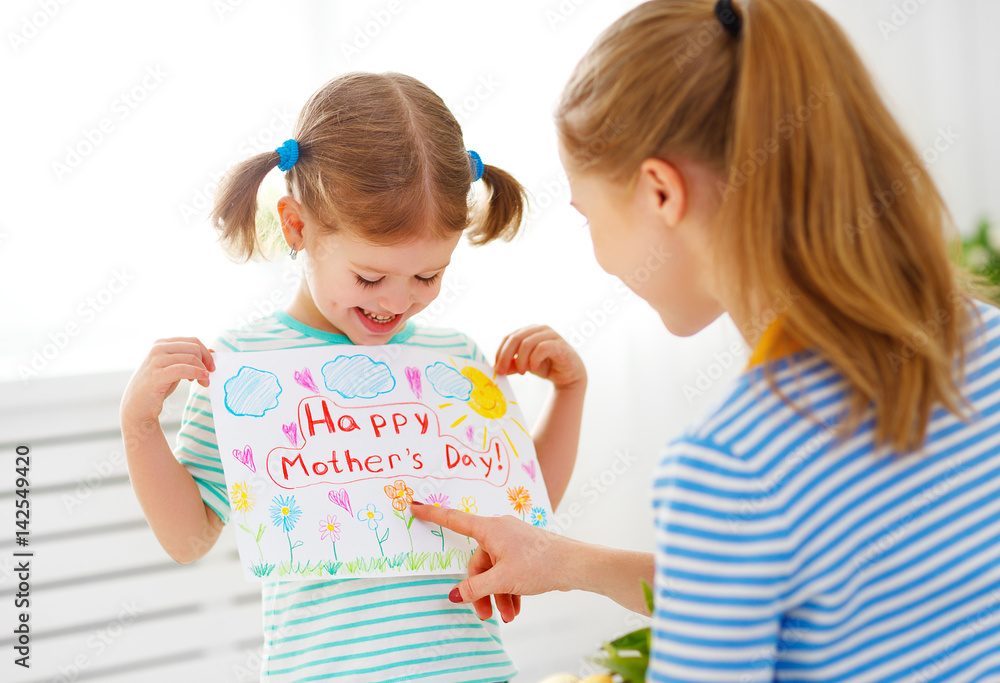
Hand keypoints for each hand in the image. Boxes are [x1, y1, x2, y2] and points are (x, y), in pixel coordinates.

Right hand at [121, 337, 215, 426]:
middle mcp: (157, 348)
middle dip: (206, 361)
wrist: (137, 407)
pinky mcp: (157, 374)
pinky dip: (197, 373)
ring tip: (205, 382)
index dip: (206, 353)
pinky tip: (202, 379)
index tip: (212, 366)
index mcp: (161, 343)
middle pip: (194, 347)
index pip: (192, 341)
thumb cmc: (157, 387)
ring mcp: (155, 360)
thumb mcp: (175, 369)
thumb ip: (189, 359)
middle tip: (209, 375)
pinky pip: (183, 369)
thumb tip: (212, 351)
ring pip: (191, 358)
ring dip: (203, 371)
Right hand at [410, 502, 578, 622]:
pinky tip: (516, 608)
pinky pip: (509, 571)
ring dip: (498, 595)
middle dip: (481, 590)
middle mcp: (500, 531)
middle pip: (478, 561)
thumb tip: (455, 595)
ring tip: (508, 616)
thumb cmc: (539, 564)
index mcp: (490, 529)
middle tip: (486, 615)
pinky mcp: (525, 552)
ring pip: (495, 570)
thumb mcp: (502, 579)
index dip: (433, 514)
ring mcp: (513, 541)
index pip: (454, 520)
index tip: (413, 505)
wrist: (575, 565)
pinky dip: (510, 589)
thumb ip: (476, 587)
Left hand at [494, 325, 585, 389]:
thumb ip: (512, 365)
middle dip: (506, 356)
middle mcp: (539, 329)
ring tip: (522, 372)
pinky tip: (533, 368)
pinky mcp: (559, 344)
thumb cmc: (546, 366)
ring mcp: (550, 335)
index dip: (500, 352)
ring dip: (521, 360)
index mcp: (528, 331)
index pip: (509, 337)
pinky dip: (534, 359)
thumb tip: (497, 368)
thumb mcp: (525, 366)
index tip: (496, 368)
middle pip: (516, 338)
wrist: (568, 375)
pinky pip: (542, 348)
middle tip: (502, 371)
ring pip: (527, 343)